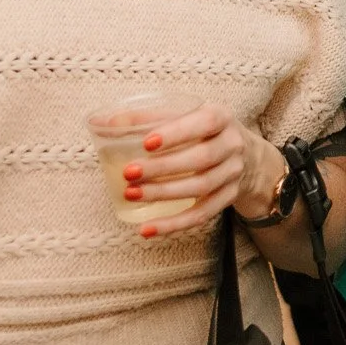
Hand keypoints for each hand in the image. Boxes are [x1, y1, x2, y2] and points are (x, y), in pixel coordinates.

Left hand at [121, 103, 282, 239]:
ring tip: (131, 195)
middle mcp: (232, 145)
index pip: (204, 123)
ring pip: (200, 187)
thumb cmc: (201, 131)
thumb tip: (99, 122)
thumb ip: (146, 118)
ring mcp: (233, 173)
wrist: (246, 155)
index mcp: (221, 117)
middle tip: (129, 173)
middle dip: (163, 168)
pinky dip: (174, 224)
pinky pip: (201, 215)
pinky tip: (147, 228)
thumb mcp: (184, 116)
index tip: (146, 142)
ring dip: (164, 194)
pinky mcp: (228, 198)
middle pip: (201, 159)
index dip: (176, 133)